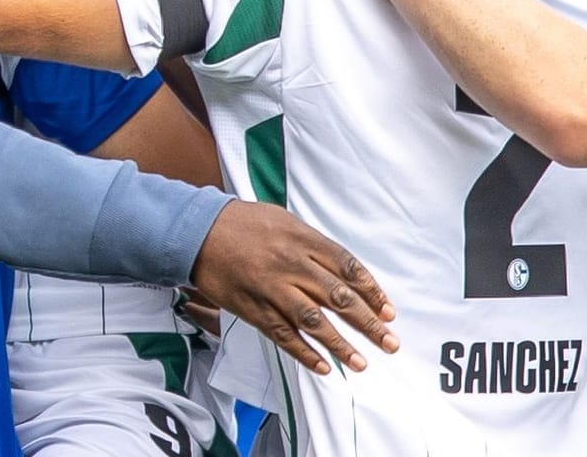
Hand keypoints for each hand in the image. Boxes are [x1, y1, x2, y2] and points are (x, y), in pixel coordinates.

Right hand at [189, 201, 398, 374]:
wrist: (196, 231)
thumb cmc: (242, 223)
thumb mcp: (283, 220)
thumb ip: (313, 244)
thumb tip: (343, 270)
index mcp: (302, 239)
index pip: (348, 269)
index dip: (371, 292)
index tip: (388, 311)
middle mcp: (291, 264)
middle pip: (338, 298)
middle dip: (368, 322)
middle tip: (390, 342)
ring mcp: (272, 288)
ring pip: (313, 321)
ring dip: (341, 345)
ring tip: (362, 362)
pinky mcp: (253, 308)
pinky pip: (283, 334)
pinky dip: (304, 353)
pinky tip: (324, 367)